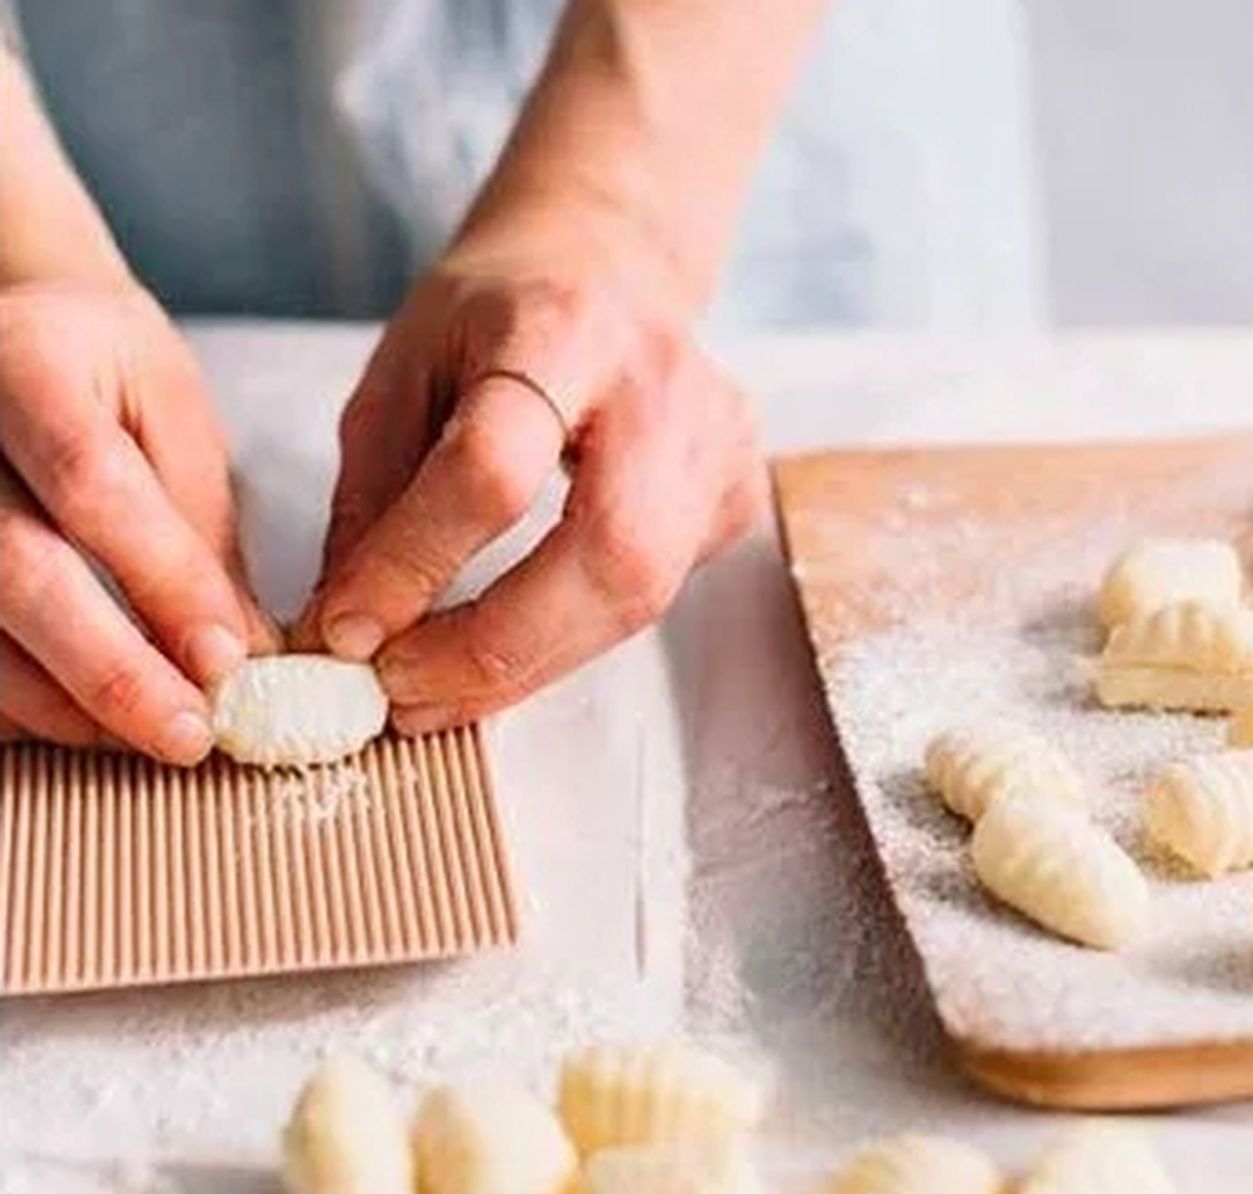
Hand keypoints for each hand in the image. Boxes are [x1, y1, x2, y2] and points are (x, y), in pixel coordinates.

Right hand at [0, 284, 277, 760]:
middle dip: (109, 670)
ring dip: (60, 704)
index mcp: (27, 363)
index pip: (91, 487)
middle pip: (12, 570)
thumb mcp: (172, 416)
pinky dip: (14, 699)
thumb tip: (244, 657)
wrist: (9, 327)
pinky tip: (77, 721)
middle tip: (189, 734)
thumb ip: (200, 529)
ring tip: (148, 737)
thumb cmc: (104, 371)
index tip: (229, 659)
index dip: (162, 581)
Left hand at [294, 249, 760, 732]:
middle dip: (495, 649)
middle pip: (606, 554)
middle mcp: (662, 386)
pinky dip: (568, 639)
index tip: (345, 633)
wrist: (612, 269)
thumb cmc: (498, 316)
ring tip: (435, 691)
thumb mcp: (405, 373)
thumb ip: (374, 496)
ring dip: (527, 665)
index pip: (494, 467)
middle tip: (401, 695)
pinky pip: (651, 600)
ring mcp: (718, 447)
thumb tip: (345, 632)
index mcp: (561, 328)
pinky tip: (508, 643)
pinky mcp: (736, 498)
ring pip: (638, 598)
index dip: (415, 563)